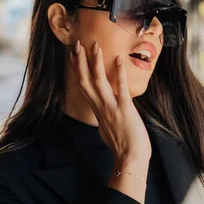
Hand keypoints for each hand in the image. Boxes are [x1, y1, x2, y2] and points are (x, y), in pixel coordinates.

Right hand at [69, 40, 151, 164]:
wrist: (130, 160)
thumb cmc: (123, 148)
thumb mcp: (108, 131)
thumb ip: (105, 120)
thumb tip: (106, 116)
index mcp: (97, 111)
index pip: (83, 87)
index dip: (77, 70)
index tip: (73, 56)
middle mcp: (100, 108)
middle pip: (85, 81)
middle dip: (80, 62)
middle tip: (77, 44)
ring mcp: (111, 108)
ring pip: (98, 82)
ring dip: (96, 62)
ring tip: (95, 46)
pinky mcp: (125, 110)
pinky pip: (121, 88)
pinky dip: (119, 73)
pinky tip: (119, 59)